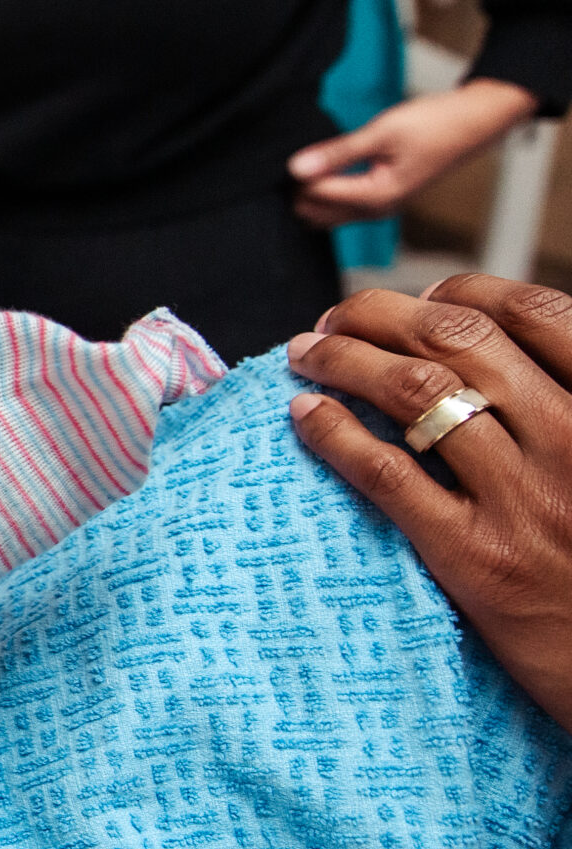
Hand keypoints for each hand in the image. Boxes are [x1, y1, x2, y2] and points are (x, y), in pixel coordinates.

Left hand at [286, 276, 571, 731]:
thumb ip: (567, 412)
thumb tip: (498, 361)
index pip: (537, 312)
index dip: (463, 292)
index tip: (421, 298)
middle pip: (460, 338)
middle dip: (383, 314)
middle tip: (338, 317)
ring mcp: (524, 498)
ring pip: (415, 391)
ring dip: (345, 358)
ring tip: (309, 352)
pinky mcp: (475, 556)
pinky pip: (387, 472)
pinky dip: (334, 430)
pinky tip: (304, 413)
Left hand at [288, 79, 537, 225]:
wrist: (476, 120)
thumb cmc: (437, 123)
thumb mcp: (382, 132)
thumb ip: (337, 152)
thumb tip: (296, 168)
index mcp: (376, 198)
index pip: (313, 197)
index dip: (298, 174)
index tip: (295, 149)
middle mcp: (376, 210)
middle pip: (313, 214)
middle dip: (299, 190)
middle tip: (303, 154)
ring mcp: (379, 207)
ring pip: (325, 213)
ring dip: (312, 191)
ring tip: (317, 156)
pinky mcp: (382, 197)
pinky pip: (341, 205)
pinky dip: (327, 190)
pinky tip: (327, 164)